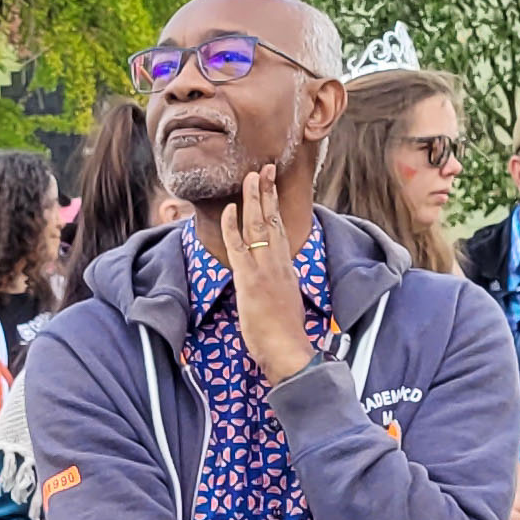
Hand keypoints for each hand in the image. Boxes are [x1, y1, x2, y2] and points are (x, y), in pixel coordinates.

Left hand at [220, 165, 317, 385]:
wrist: (289, 350)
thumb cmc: (286, 334)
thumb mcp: (285, 302)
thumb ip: (279, 286)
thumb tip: (274, 281)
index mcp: (287, 268)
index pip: (280, 229)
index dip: (274, 206)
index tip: (272, 186)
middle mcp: (279, 263)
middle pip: (272, 221)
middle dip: (267, 193)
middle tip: (263, 168)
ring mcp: (265, 270)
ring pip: (258, 227)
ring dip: (254, 200)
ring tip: (251, 176)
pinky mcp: (250, 280)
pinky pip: (239, 247)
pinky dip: (233, 227)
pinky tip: (231, 209)